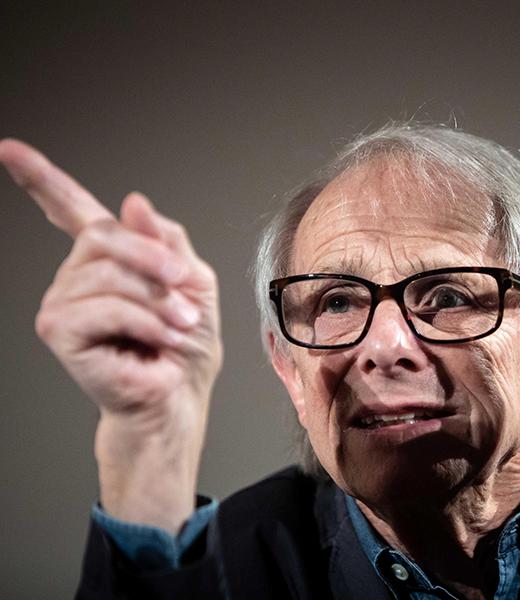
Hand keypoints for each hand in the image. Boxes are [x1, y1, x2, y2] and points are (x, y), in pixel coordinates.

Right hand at [0, 139, 222, 531]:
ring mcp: (62, 302)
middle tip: (183, 292)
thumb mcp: (193, 281)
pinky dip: (144, 321)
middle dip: (155, 261)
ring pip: (109, 272)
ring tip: (177, 326)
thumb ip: (166, 241)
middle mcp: (77, 276)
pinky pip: (104, 306)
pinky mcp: (58, 331)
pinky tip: (159, 340)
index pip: (69, 210)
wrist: (180, 395)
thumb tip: (132, 201)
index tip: (9, 149)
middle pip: (105, 234)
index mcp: (108, 259)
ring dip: (157, 300)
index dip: (41, 179)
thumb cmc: (186, 344)